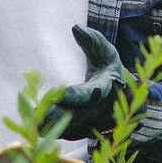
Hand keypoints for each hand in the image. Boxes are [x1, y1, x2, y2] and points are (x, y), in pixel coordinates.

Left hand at [40, 25, 132, 139]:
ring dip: (55, 128)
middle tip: (37, 115)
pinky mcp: (89, 132)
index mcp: (108, 88)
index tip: (58, 93)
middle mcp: (105, 110)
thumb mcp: (106, 52)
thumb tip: (75, 28)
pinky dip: (57, 133)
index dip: (74, 95)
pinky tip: (38, 129)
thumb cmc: (111, 69)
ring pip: (75, 129)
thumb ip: (92, 40)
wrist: (127, 97)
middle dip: (58, 116)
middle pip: (79, 116)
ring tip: (34, 125)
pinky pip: (72, 134)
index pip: (90, 94)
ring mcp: (98, 124)